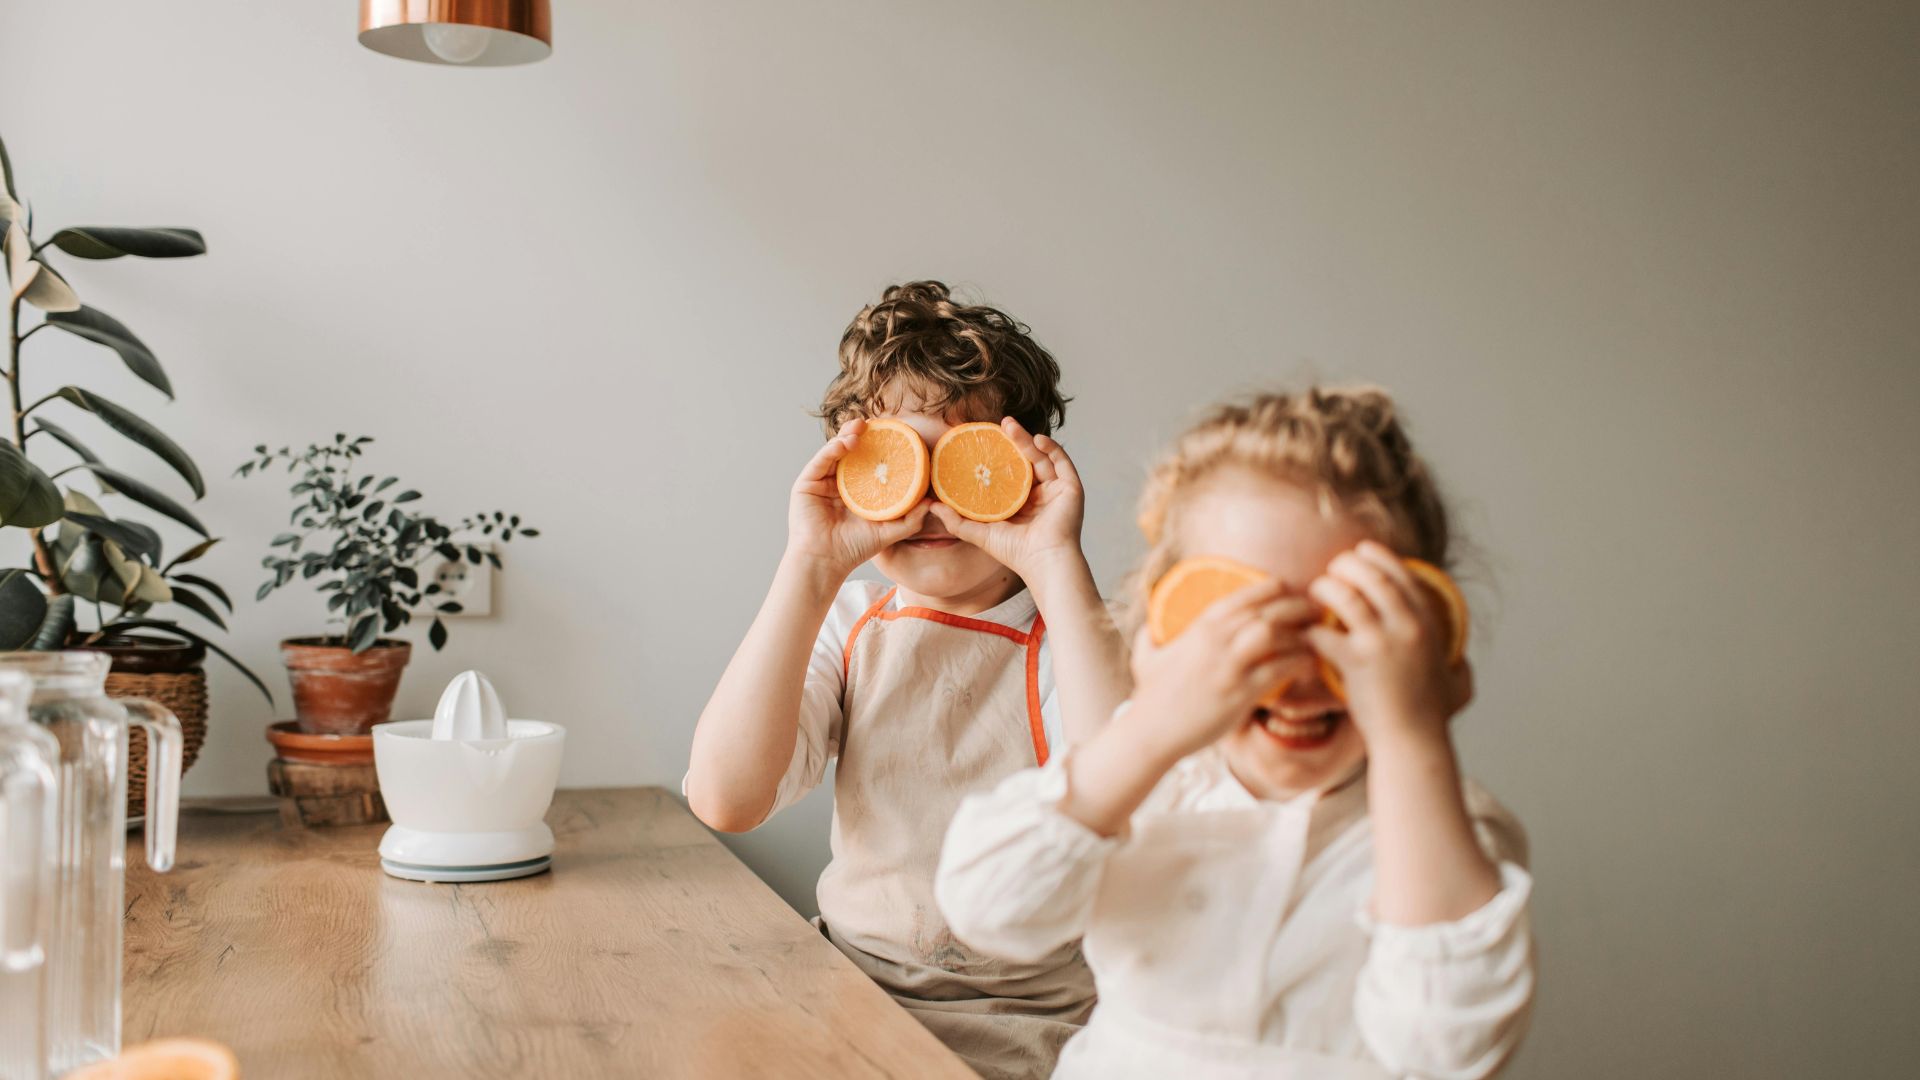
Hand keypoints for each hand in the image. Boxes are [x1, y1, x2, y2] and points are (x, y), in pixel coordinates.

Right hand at [787, 419, 933, 576]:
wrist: (827, 561)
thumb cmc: (854, 548)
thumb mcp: (888, 531)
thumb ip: (910, 519)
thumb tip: (932, 503)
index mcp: (856, 490)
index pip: (866, 461)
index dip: (877, 445)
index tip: (892, 431)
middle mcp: (837, 482)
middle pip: (849, 451)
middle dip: (860, 434)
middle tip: (874, 423)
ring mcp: (820, 482)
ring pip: (834, 451)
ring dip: (847, 436)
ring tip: (861, 428)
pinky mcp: (806, 484)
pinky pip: (820, 461)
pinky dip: (831, 449)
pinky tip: (845, 444)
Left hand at [930, 418, 1085, 581]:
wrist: (1041, 562)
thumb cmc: (1014, 552)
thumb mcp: (979, 533)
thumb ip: (955, 520)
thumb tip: (929, 504)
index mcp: (1022, 502)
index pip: (1010, 471)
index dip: (999, 454)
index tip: (984, 438)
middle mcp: (1040, 493)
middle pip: (1027, 459)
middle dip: (1014, 440)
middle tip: (1000, 423)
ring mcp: (1057, 489)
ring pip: (1042, 457)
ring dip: (1028, 439)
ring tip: (1010, 426)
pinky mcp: (1071, 488)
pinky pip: (1062, 462)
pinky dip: (1051, 448)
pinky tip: (1036, 439)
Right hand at [1122, 579, 1317, 762]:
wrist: (1150, 733)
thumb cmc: (1150, 697)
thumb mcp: (1145, 657)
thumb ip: (1150, 637)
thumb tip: (1149, 628)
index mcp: (1200, 627)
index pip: (1243, 596)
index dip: (1271, 589)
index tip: (1288, 591)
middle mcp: (1216, 640)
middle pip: (1267, 610)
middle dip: (1297, 606)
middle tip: (1316, 610)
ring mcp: (1229, 665)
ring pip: (1275, 634)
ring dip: (1301, 633)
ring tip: (1318, 638)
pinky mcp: (1240, 692)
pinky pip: (1279, 669)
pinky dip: (1299, 663)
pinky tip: (1309, 666)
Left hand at [1305, 540, 1464, 747]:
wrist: (1413, 743)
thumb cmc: (1431, 717)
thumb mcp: (1455, 682)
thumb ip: (1457, 663)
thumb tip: (1460, 658)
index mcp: (1428, 624)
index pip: (1403, 574)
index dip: (1378, 556)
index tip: (1361, 551)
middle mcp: (1407, 626)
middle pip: (1371, 575)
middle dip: (1347, 564)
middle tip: (1333, 569)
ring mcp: (1381, 642)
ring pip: (1345, 596)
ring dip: (1325, 588)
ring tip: (1315, 592)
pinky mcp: (1355, 662)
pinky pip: (1322, 632)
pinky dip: (1309, 629)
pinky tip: (1304, 632)